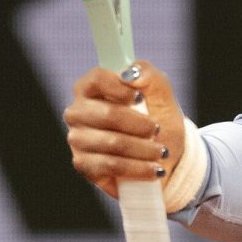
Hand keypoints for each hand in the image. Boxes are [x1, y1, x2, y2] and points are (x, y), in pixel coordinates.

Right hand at [61, 60, 184, 200]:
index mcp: (92, 87)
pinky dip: (138, 168)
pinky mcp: (83, 164)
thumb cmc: (158, 119)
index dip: (120, 88)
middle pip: (107, 114)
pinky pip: (111, 165)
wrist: (163, 156)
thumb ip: (149, 75)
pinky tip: (153, 168)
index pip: (96, 79)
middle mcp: (79, 112)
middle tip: (156, 129)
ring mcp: (78, 139)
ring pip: (112, 143)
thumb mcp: (161, 94)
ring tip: (160, 151)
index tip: (140, 98)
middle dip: (140, 124)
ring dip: (144, 148)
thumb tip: (132, 73)